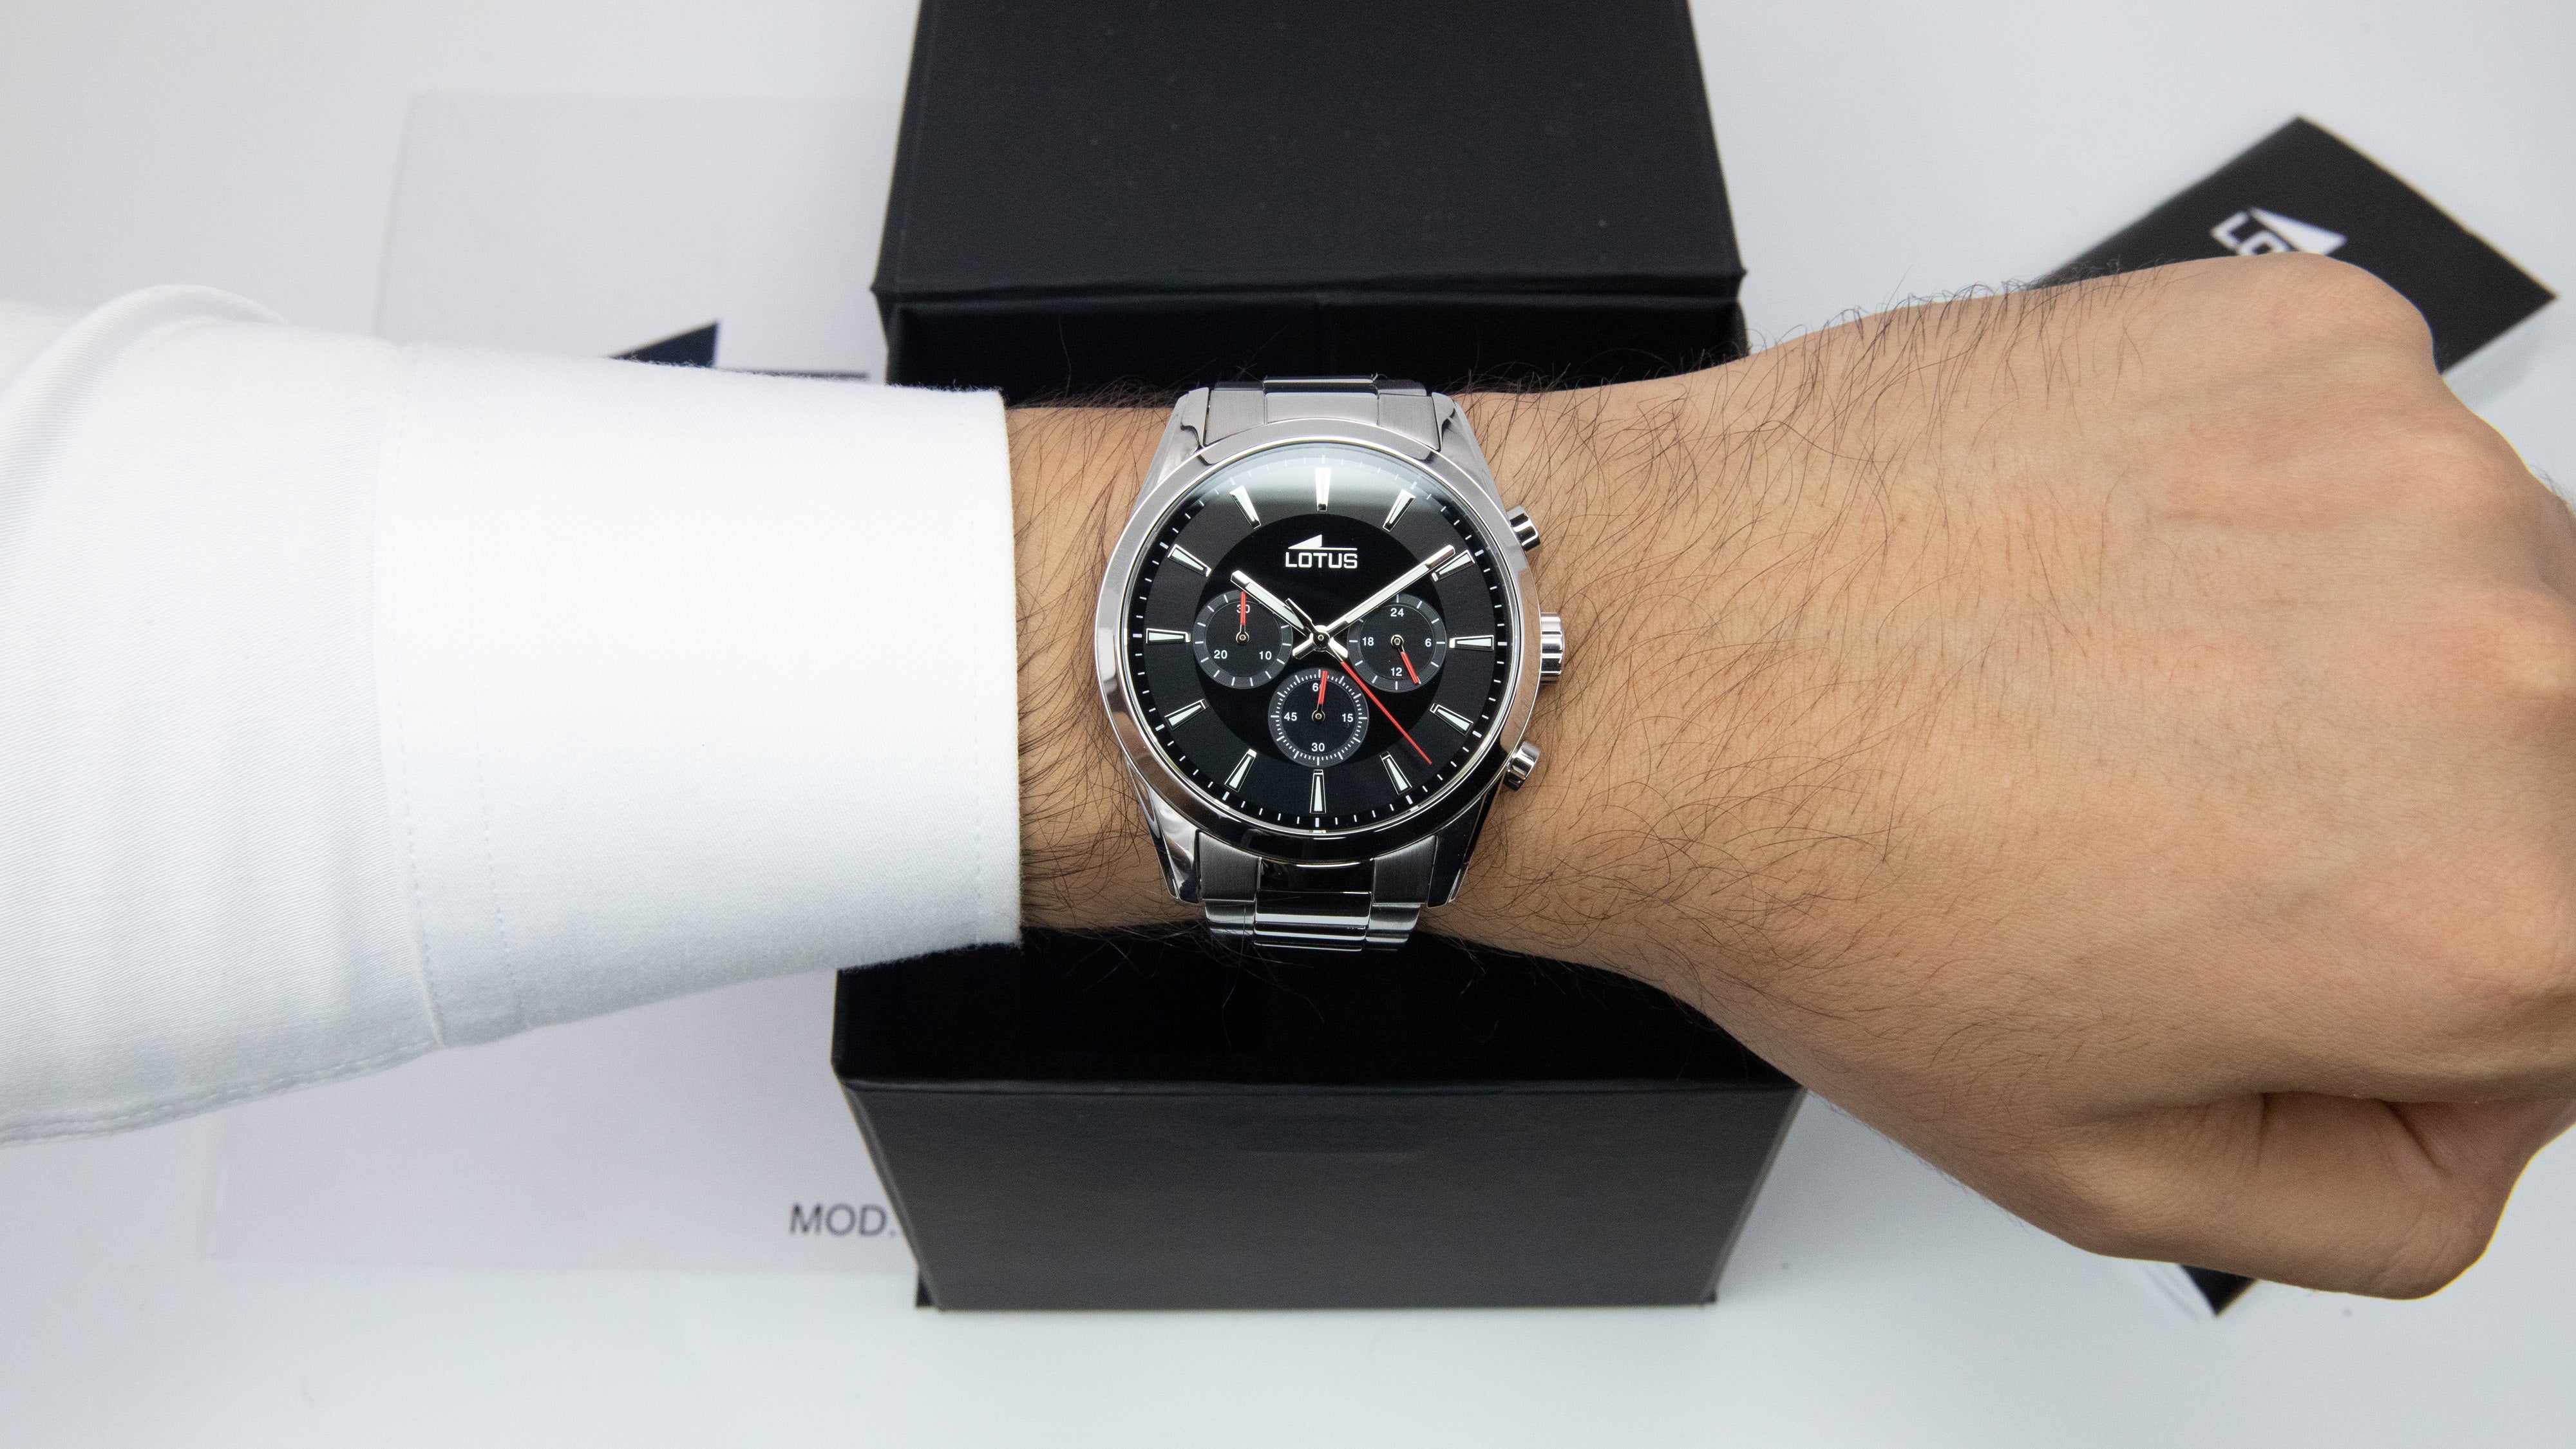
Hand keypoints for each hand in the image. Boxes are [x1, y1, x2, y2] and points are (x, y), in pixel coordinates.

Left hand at [1007, 254, 2575, 1297]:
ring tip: (2113, 678)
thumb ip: (2378, 1192)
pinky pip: (2359, 450)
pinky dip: (2257, 505)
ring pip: (2468, 597)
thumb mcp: (2107, 1170)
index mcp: (2492, 907)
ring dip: (2334, 644)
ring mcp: (2415, 472)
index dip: (2459, 966)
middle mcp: (2504, 668)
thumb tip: (2483, 1113)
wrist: (1654, 654)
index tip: (2343, 937)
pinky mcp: (2314, 336)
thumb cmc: (1825, 876)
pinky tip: (2098, 566)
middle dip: (2405, 809)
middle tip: (2187, 811)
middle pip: (2549, 771)